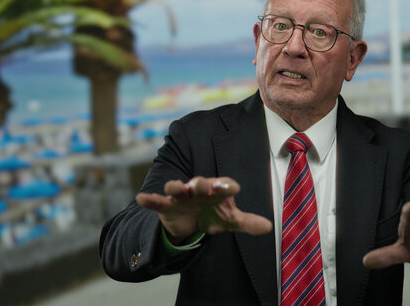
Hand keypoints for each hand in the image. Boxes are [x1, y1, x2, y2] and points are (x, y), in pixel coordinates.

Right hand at [136, 176, 272, 243]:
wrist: (190, 222)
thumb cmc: (213, 214)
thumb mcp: (230, 219)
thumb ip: (247, 222)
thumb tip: (268, 227)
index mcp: (217, 189)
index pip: (223, 185)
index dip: (227, 186)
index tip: (233, 188)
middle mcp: (199, 188)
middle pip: (199, 183)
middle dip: (201, 183)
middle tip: (203, 185)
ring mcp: (181, 196)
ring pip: (177, 188)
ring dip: (176, 186)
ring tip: (174, 186)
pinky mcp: (166, 206)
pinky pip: (157, 201)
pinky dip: (149, 200)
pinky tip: (141, 199)